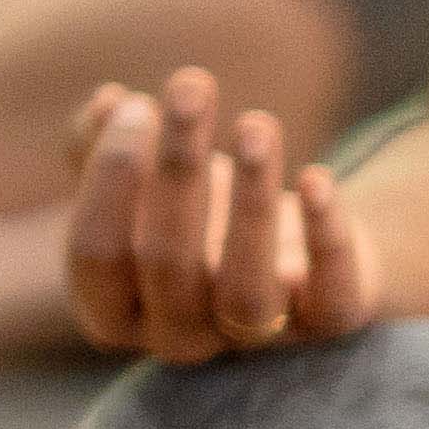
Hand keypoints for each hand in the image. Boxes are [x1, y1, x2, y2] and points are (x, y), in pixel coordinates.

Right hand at [63, 65, 382, 361]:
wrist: (290, 253)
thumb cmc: (195, 211)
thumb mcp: (143, 179)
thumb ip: (105, 145)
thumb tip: (109, 104)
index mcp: (112, 310)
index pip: (95, 251)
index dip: (109, 177)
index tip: (135, 104)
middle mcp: (177, 338)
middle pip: (167, 262)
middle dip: (178, 169)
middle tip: (191, 87)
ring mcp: (253, 341)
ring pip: (247, 292)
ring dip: (252, 203)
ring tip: (256, 124)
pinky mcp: (327, 325)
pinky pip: (332, 301)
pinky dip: (327, 239)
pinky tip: (315, 177)